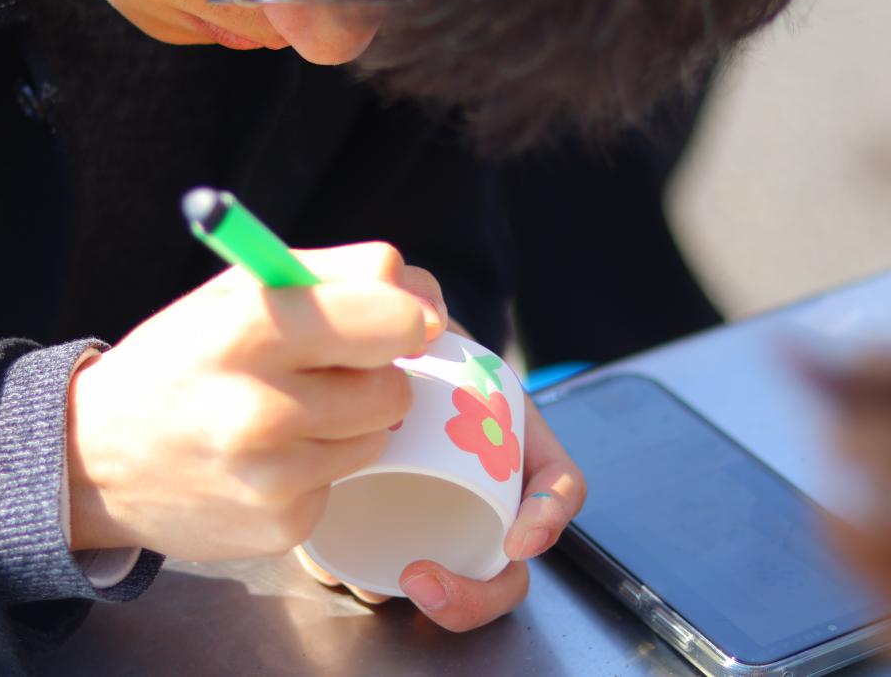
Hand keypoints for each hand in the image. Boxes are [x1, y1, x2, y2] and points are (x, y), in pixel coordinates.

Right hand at [65, 243, 448, 559]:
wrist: (95, 460)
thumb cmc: (182, 359)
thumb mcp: (238, 291)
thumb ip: (339, 277)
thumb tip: (430, 309)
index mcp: (248, 327)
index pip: (391, 319)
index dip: (403, 317)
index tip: (391, 325)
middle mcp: (260, 407)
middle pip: (394, 387)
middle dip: (369, 375)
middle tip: (318, 371)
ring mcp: (272, 477)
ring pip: (377, 437)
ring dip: (348, 423)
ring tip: (282, 414)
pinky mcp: (282, 527)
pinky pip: (343, 483)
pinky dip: (317, 468)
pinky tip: (264, 460)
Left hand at [297, 319, 587, 631]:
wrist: (350, 356)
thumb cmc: (393, 336)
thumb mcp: (410, 309)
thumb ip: (413, 292)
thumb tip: (422, 318)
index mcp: (511, 439)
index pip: (557, 486)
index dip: (550, 516)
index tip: (520, 537)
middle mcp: (485, 486)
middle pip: (506, 563)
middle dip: (476, 593)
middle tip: (420, 581)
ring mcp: (440, 513)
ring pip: (451, 577)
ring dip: (424, 598)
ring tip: (367, 586)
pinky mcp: (387, 529)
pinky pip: (388, 572)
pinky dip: (365, 580)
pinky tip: (332, 572)